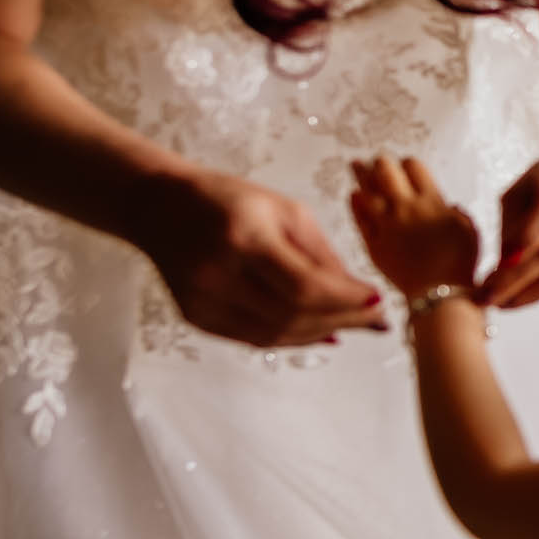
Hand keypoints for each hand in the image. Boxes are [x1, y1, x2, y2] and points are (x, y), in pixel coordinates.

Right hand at [133, 169, 387, 347]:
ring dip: (320, 333)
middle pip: (292, 315)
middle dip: (341, 319)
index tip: (379, 300)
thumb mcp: (285, 210)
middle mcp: (219, 275)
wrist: (160, 206)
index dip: (346, 299)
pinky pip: (254, 338)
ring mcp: (203, 302)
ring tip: (354, 325)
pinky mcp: (196, 318)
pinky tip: (319, 331)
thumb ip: (322, 253)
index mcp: (245, 238)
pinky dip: (292, 338)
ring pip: (275, 335)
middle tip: (376, 320)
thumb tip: (360, 295)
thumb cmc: (231, 200)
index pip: (305, 285)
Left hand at [349, 156, 480, 294]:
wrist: (439, 295)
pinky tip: (353, 195)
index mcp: (431, 201)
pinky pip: (360, 219)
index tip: (406, 165)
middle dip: (381, 162)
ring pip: (367, 191)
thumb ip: (455, 212)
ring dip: (361, 175)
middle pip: (386, 172)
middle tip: (377, 159)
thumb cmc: (460, 263)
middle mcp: (406, 208)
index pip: (414, 167)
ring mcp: (387, 226)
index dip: (409, 163)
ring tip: (355, 164)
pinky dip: (355, 204)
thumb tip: (447, 205)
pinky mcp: (374, 245)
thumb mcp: (469, 229)